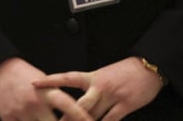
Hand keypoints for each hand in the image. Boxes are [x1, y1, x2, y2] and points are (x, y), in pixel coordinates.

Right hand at [0, 58, 90, 120]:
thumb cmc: (24, 76)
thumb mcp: (44, 81)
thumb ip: (57, 97)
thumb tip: (75, 112)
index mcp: (45, 92)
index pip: (67, 105)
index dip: (81, 115)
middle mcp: (34, 103)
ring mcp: (20, 113)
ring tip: (46, 120)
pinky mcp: (8, 118)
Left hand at [32, 57, 163, 120]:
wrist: (148, 68)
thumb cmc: (124, 72)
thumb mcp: (104, 76)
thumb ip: (91, 89)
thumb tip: (77, 104)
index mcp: (92, 77)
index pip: (67, 78)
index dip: (51, 81)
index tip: (35, 85)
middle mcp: (100, 86)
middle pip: (79, 104)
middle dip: (66, 117)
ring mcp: (113, 96)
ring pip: (93, 115)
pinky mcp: (126, 105)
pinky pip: (111, 120)